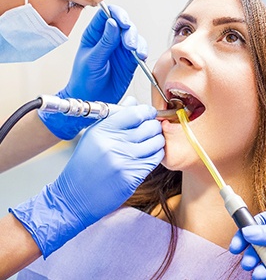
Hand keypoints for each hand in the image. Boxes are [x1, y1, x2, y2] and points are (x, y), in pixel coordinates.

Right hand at [11, 102, 163, 257]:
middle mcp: (113, 144)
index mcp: (103, 130)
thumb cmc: (84, 165)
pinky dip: (156, 155)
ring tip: (151, 142)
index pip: (136, 112)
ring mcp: (124, 161)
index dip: (147, 111)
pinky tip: (149, 155)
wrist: (74, 197)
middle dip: (155, 125)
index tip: (148, 113)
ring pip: (156, 142)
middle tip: (152, 128)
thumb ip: (115, 116)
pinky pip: (155, 159)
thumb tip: (134, 101)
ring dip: (157, 140)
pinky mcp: (132, 177)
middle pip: (150, 126)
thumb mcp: (94, 135)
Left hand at [39, 5, 147, 138]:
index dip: (116, 14)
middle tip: (129, 44)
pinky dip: (143, 51)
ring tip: (136, 52)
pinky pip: (140, 50)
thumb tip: (112, 23)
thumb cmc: (84, 80)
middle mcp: (109, 38)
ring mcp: (120, 49)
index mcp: (95, 34)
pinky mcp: (130, 60)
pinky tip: (140, 56)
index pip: (106, 15)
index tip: (122, 22)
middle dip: (129, 31)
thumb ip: (104, 42)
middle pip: (124, 24)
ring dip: (137, 41)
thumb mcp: (92, 60)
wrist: (91, 100)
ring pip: (134, 36)